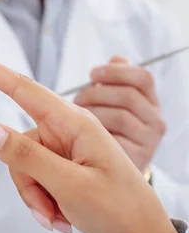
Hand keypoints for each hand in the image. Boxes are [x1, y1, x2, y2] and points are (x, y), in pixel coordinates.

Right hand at [0, 42, 178, 232]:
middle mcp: (67, 129)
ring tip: (58, 219)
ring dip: (35, 196)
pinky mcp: (63, 164)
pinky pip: (35, 176)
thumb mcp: (69, 184)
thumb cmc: (117, 208)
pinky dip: (43, 199)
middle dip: (26, 182)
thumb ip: (25, 155)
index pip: (24, 89)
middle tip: (45, 212)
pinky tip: (61, 218)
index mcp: (74, 123)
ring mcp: (65, 147)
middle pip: (18, 143)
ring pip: (23, 164)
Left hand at [74, 57, 165, 172]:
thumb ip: (115, 81)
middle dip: (96, 94)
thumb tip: (116, 58)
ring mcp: (149, 141)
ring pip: (119, 116)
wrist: (114, 174)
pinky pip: (114, 140)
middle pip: (127, 96)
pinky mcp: (139, 159)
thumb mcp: (114, 105)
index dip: (115, 71)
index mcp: (151, 102)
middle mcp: (156, 121)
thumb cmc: (109, 131)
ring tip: (76, 117)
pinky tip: (83, 136)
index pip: (143, 78)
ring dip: (92, 113)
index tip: (92, 74)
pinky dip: (95, 136)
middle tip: (77, 99)